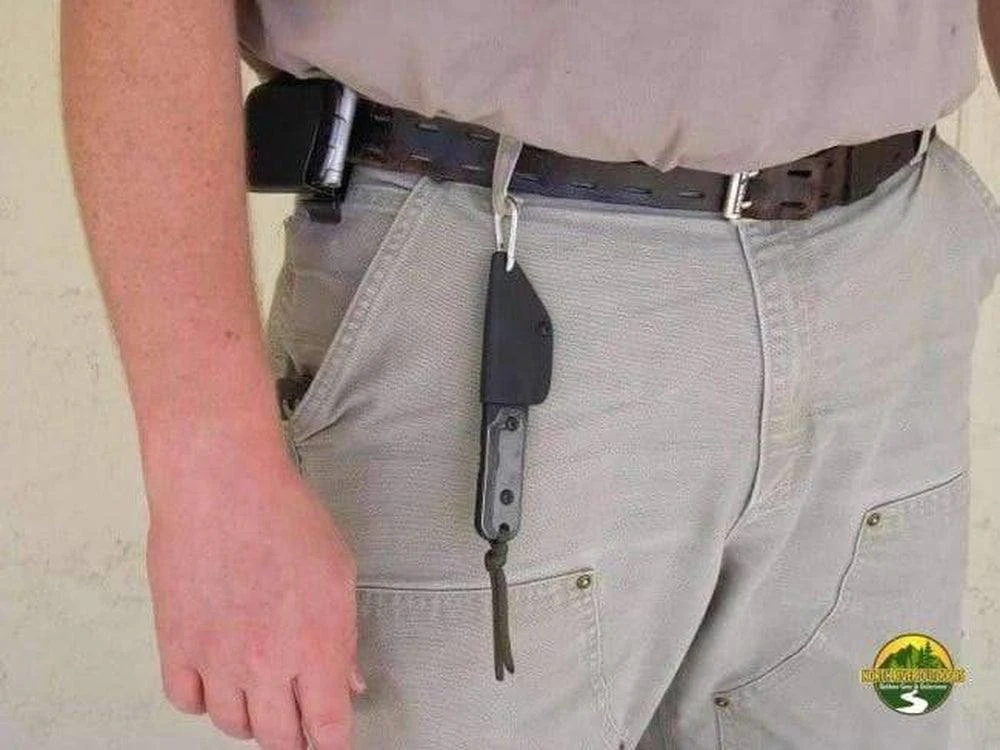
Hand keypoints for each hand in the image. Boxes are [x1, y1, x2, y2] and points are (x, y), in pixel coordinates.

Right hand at [144, 445, 362, 749]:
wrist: (223, 484)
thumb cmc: (285, 515)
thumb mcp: (338, 571)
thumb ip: (345, 636)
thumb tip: (349, 681)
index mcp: (317, 646)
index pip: (328, 729)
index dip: (332, 745)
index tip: (331, 744)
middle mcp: (265, 663)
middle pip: (279, 739)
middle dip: (294, 738)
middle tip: (298, 723)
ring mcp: (217, 658)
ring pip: (232, 725)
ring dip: (251, 718)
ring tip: (261, 695)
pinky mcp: (176, 644)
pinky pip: (186, 701)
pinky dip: (202, 699)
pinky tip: (217, 679)